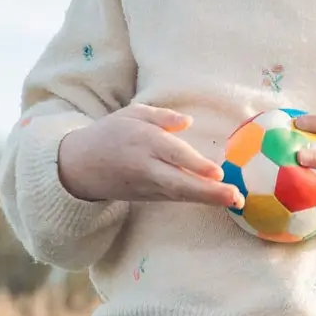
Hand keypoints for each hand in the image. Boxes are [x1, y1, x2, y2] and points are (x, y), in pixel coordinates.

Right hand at [56, 104, 244, 208]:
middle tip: (235, 196)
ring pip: (180, 195)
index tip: (218, 172)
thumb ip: (162, 117)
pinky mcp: (149, 197)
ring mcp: (147, 186)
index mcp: (143, 141)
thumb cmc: (110, 134)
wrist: (80, 166)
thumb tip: (188, 121)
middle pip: (180, 183)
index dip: (195, 164)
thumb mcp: (132, 114)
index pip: (173, 154)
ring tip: (235, 201)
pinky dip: (197, 200)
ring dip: (209, 199)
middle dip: (209, 192)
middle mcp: (147, 167)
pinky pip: (176, 198)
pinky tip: (219, 199)